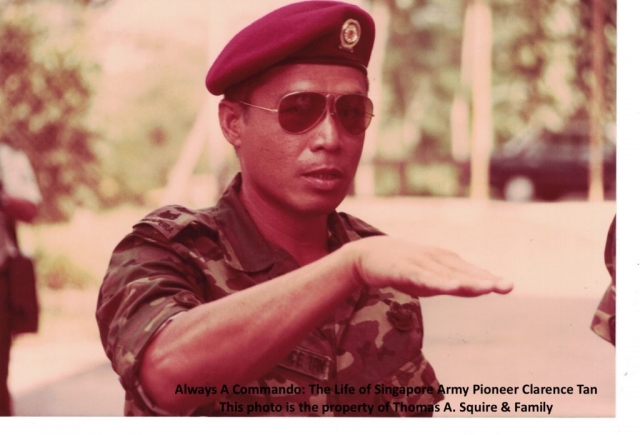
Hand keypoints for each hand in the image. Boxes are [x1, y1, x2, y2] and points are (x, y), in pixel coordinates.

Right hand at [346, 236, 512, 297]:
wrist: (368, 254)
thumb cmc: (402, 267)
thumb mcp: (428, 278)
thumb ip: (450, 283)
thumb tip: (473, 289)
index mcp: (443, 260)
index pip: (469, 271)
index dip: (488, 278)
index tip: (508, 286)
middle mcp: (434, 259)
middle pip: (463, 272)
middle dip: (485, 279)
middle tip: (507, 286)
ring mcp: (419, 263)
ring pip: (446, 275)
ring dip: (467, 281)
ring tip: (487, 288)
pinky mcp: (403, 269)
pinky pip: (423, 278)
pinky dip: (438, 282)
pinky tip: (452, 287)